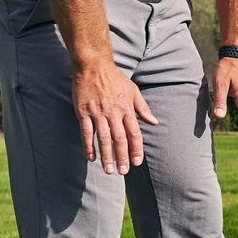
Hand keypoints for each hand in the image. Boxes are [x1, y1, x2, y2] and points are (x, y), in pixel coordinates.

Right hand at [72, 55, 157, 174]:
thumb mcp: (133, 90)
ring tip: (109, 170)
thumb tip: (154, 122)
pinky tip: (91, 157)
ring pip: (103, 138)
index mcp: (126, 109)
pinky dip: (88, 146)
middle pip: (120, 139)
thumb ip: (143, 108)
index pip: (134, 133)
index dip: (136, 149)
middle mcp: (113, 113)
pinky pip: (86, 132)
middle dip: (122, 157)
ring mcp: (98, 113)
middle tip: (123, 172)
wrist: (93, 65)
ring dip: (106, 156)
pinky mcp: (83, 112)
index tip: (137, 163)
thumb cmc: (115, 78)